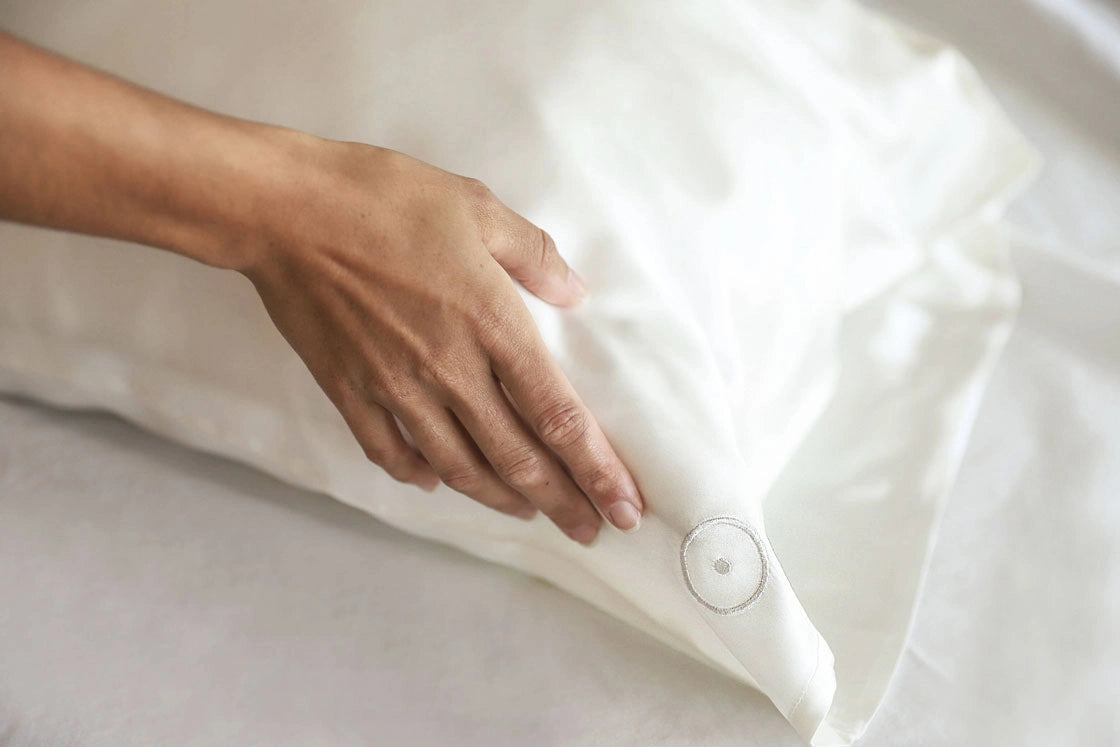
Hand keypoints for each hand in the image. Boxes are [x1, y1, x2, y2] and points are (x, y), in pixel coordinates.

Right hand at [241, 139, 644, 543]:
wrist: (284, 210)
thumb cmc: (383, 198)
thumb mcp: (475, 206)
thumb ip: (533, 255)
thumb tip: (574, 294)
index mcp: (491, 325)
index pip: (558, 416)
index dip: (596, 468)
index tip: (623, 506)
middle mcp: (450, 371)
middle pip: (517, 458)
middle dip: (562, 502)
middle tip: (590, 532)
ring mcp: (396, 388)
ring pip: (460, 466)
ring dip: (501, 498)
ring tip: (530, 514)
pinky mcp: (350, 391)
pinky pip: (390, 452)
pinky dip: (418, 475)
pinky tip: (436, 482)